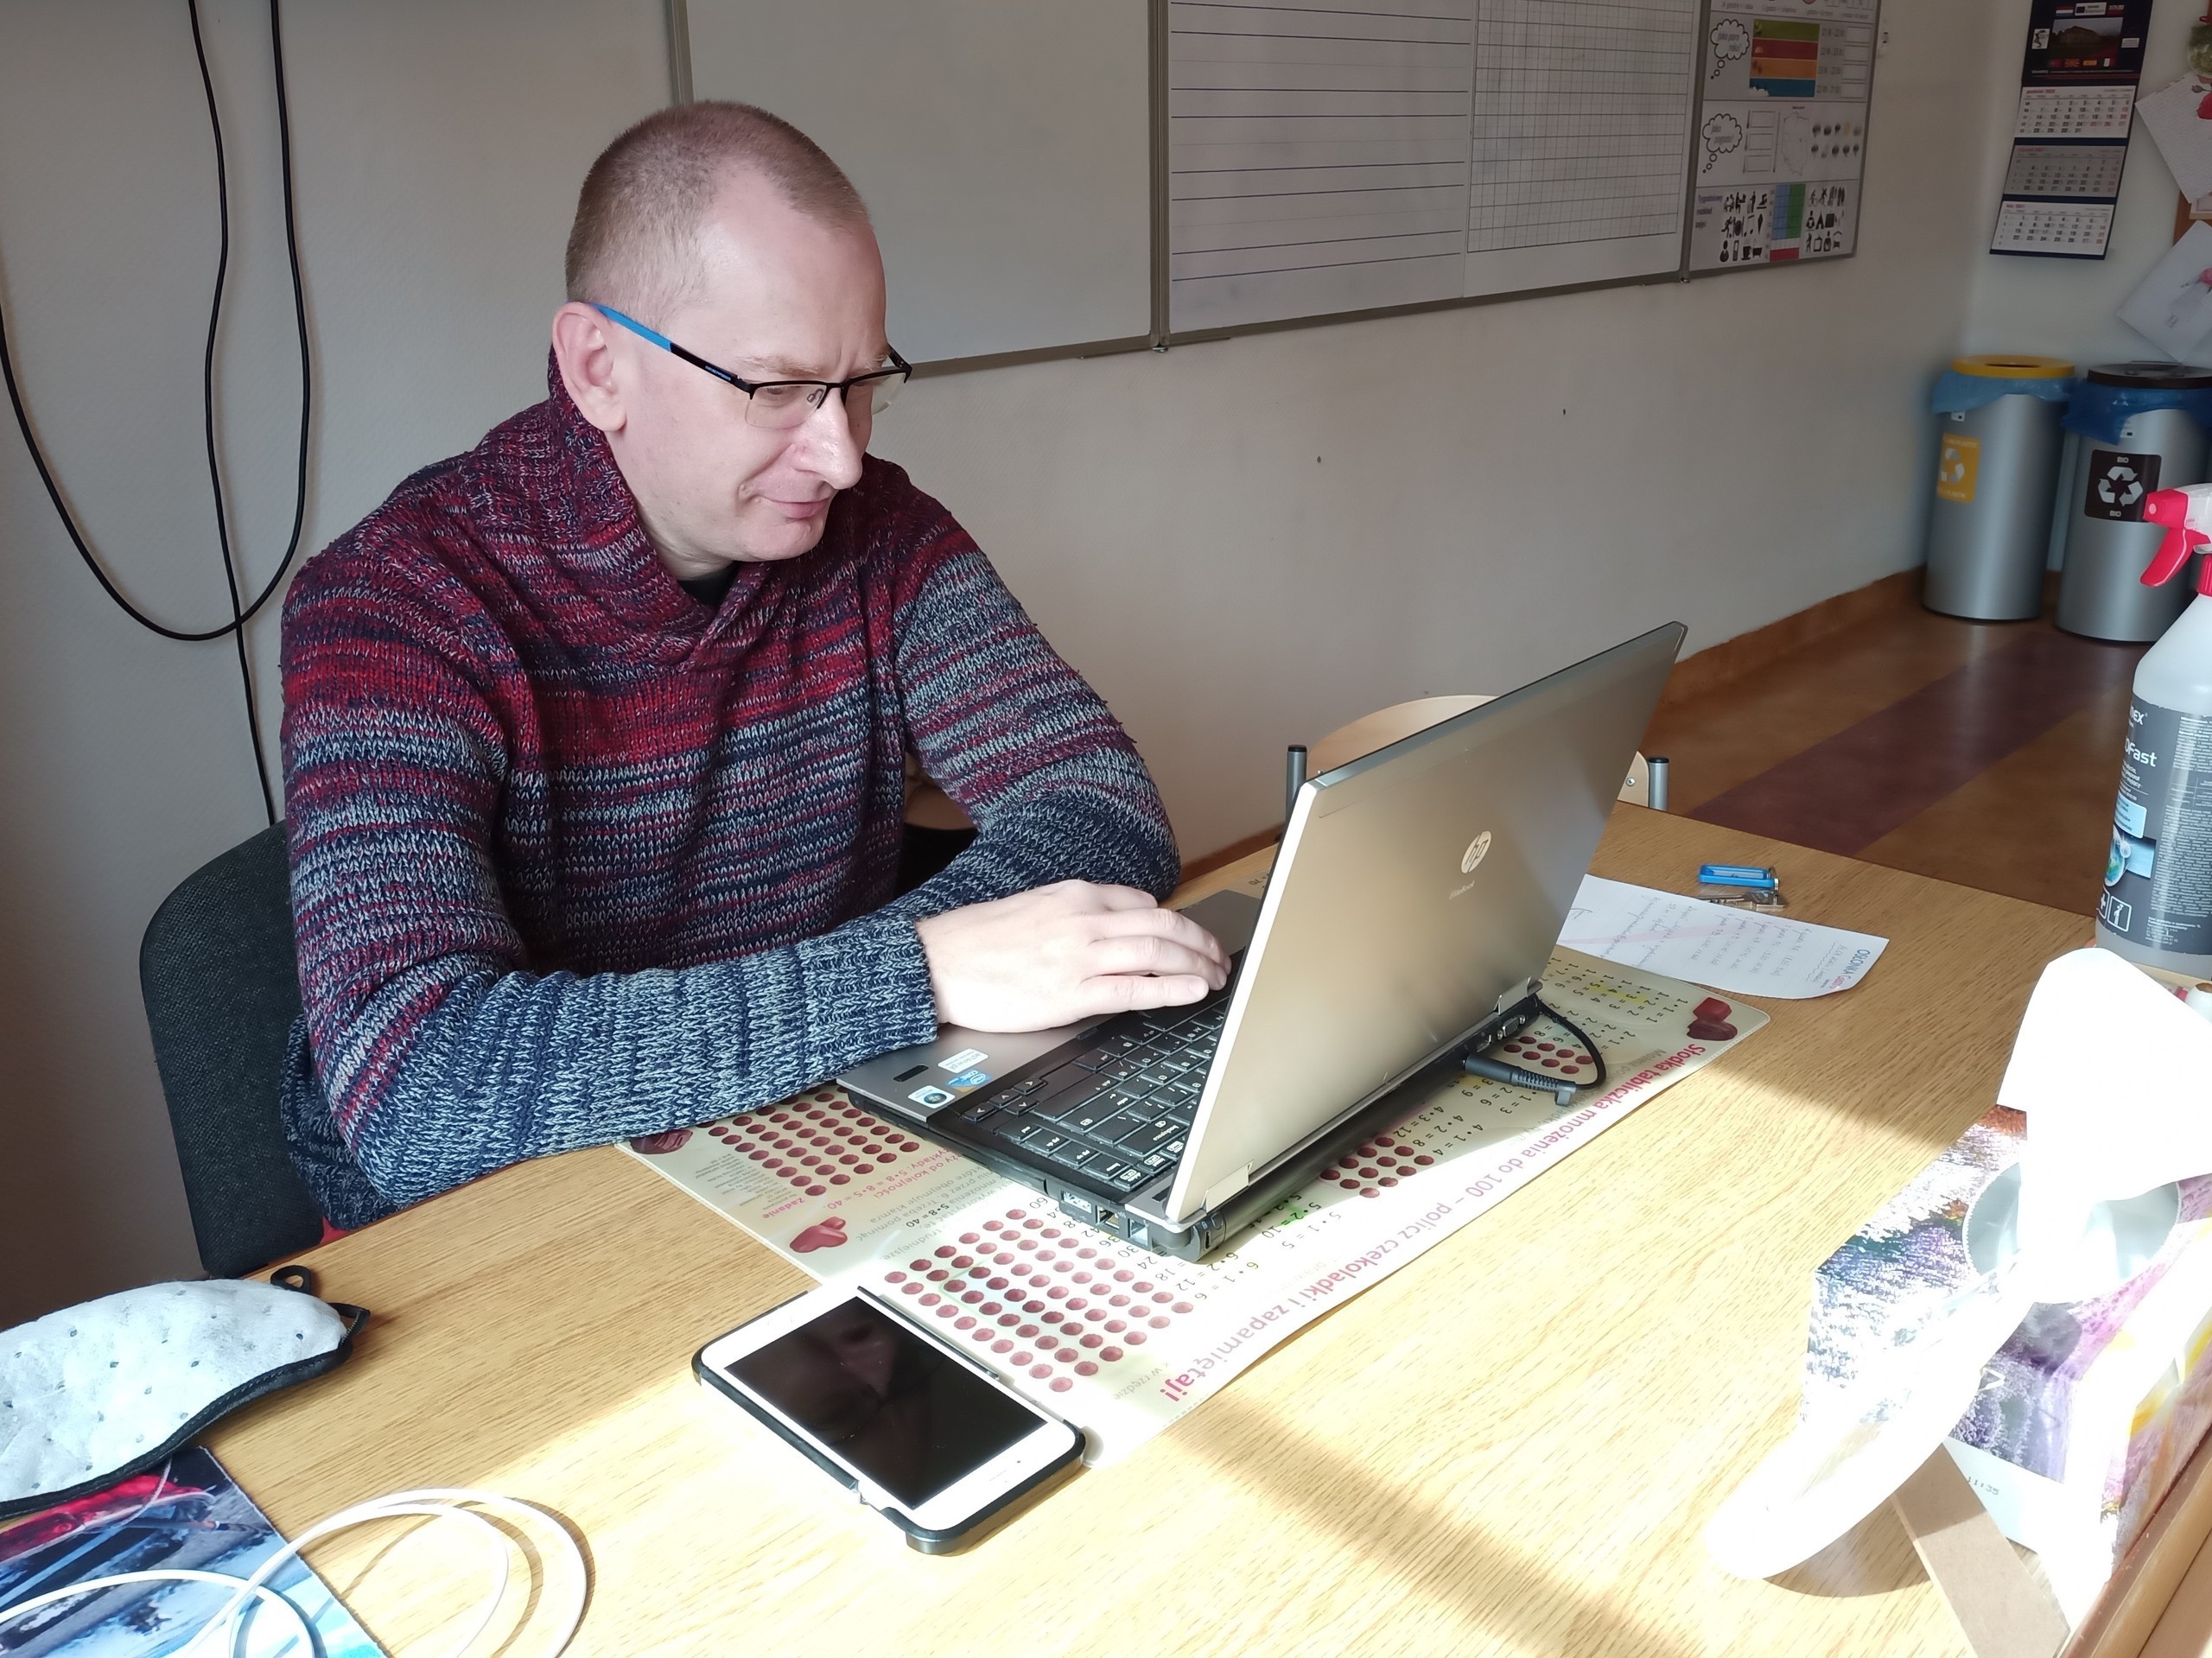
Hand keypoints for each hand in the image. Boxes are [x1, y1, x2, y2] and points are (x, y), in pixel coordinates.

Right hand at [914, 881, 1230, 1031]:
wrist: (935, 962)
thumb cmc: (976, 940)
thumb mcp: (1034, 907)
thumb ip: (1076, 913)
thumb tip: (1117, 925)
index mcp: (1075, 895)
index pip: (1145, 905)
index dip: (1178, 925)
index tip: (1193, 940)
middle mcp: (1084, 919)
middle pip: (1164, 926)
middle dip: (1201, 943)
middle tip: (1220, 959)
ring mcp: (1080, 956)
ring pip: (1158, 953)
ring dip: (1197, 965)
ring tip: (1217, 977)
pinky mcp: (1071, 993)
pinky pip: (1135, 989)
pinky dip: (1173, 989)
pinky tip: (1195, 991)